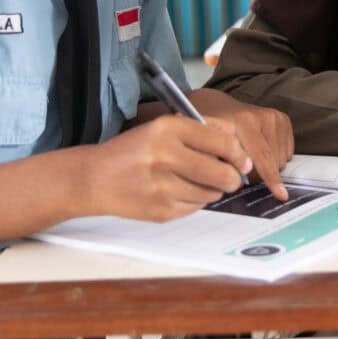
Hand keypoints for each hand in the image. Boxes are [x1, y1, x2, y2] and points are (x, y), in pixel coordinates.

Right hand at [81, 114, 253, 221]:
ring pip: (212, 193)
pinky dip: (195, 201)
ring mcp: (162, 186)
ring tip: (197, 182)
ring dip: (213, 190)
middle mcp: (164, 155)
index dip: (239, 154)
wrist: (94, 178)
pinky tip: (178, 192)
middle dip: (233, 178)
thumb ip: (201, 134)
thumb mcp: (162, 129)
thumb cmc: (134, 151)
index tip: (243, 161)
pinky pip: (196, 208)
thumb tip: (241, 153)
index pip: (223, 142)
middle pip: (223, 173)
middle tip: (232, 178)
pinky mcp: (160, 210)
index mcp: (167, 128)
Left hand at [189, 89, 294, 199]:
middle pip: (273, 160)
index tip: (281, 195)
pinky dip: (276, 158)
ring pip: (281, 158)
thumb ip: (222, 164)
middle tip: (244, 172)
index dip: (269, 177)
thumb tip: (237, 182)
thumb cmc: (212, 130)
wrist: (218, 108)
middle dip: (260, 175)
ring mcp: (273, 117)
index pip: (261, 156)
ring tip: (251, 159)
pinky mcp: (283, 120)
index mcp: (240, 122)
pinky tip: (261, 151)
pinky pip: (287, 152)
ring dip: (268, 167)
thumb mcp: (208, 147)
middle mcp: (260, 116)